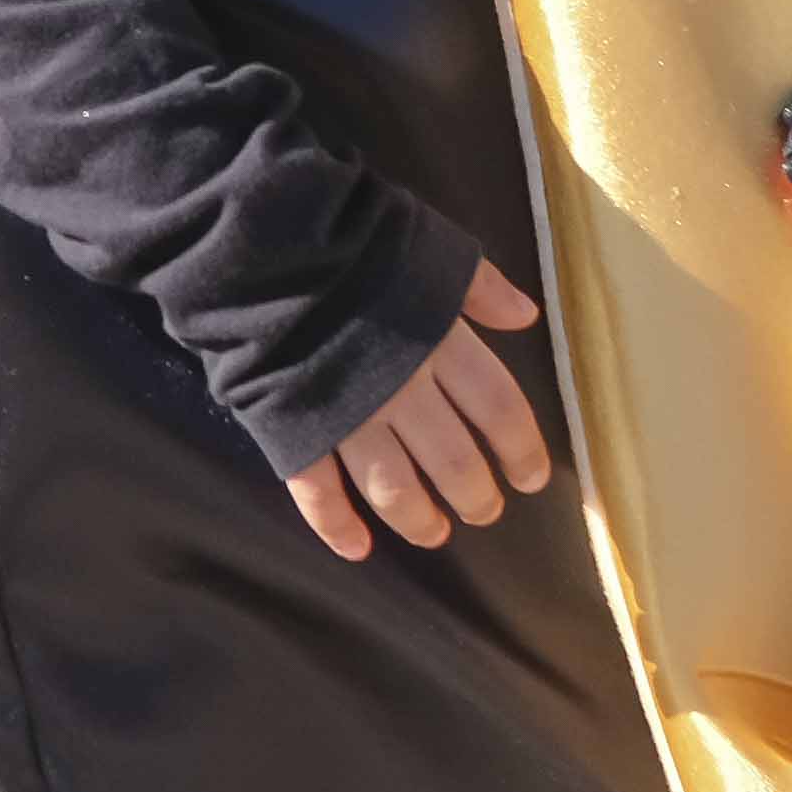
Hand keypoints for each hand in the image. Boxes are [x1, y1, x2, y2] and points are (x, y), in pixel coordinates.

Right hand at [281, 264, 556, 562]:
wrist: (262, 247)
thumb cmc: (352, 241)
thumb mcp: (429, 247)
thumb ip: (479, 286)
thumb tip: (527, 317)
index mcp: (440, 344)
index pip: (499, 411)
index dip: (520, 450)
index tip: (530, 479)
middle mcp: (400, 391)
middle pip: (453, 462)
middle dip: (475, 497)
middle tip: (484, 513)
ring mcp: (345, 417)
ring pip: (392, 487)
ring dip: (418, 519)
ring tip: (434, 532)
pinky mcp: (294, 430)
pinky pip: (316, 492)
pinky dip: (335, 526)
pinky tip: (357, 550)